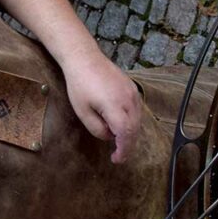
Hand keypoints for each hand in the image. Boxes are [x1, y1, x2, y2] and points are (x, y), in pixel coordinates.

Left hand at [62, 48, 141, 163]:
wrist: (85, 59)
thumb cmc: (79, 85)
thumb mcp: (82, 112)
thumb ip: (97, 129)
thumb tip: (110, 136)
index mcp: (114, 106)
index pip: (126, 134)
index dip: (124, 150)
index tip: (117, 160)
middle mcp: (128, 99)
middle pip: (134, 129)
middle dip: (127, 145)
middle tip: (118, 155)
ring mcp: (133, 93)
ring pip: (138, 120)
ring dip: (130, 134)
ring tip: (118, 142)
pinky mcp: (133, 88)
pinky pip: (137, 110)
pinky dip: (132, 121)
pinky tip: (121, 125)